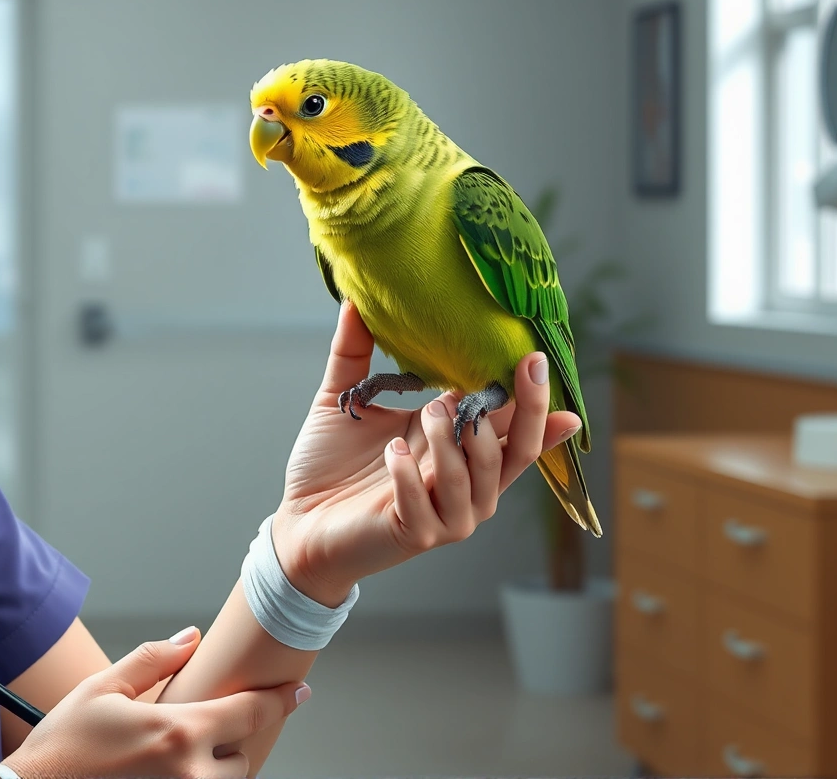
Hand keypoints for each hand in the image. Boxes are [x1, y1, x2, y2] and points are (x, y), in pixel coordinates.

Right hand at [1, 626, 308, 778]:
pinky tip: (169, 772)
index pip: (249, 713)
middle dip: (228, 744)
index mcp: (177, 733)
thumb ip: (153, 660)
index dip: (280, 700)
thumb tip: (190, 638)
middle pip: (242, 759)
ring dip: (214, 773)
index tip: (297, 693)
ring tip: (180, 759)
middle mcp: (188, 775)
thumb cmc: (63, 747)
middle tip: (195, 733)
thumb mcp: (102, 688)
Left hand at [272, 302, 582, 605]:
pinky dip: (408, 476)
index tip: (536, 358)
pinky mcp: (418, 535)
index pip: (514, 426)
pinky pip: (426, 504)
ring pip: (475, 476)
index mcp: (458, 450)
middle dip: (523, 410)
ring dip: (450, 440)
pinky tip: (390, 452)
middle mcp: (466, 485)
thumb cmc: (331, 465)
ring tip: (423, 413)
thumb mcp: (347, 401)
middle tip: (516, 369)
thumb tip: (353, 301)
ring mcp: (448, 516)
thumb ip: (355, 354)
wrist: (299, 519)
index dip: (536, 398)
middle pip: (518, 452)